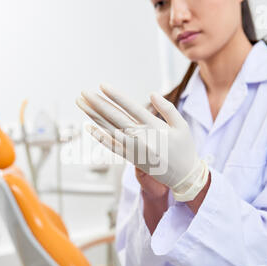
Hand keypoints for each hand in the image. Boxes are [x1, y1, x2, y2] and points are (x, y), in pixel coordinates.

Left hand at [76, 83, 208, 201]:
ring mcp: (133, 149)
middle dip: (97, 104)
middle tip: (83, 92)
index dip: (115, 96)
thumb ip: (168, 109)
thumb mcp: (182, 126)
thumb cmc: (184, 149)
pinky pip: (111, 147)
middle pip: (114, 117)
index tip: (102, 85)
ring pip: (109, 130)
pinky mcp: (130, 159)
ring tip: (81, 104)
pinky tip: (89, 127)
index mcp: (155, 128)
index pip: (131, 107)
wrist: (184, 177)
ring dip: (94, 116)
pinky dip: (99, 137)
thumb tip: (151, 93)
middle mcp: (141, 138)